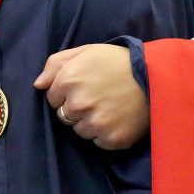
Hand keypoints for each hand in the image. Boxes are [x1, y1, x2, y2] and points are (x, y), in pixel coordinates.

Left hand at [33, 43, 149, 149]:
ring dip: (89, 122)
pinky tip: (117, 117)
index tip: (82, 86)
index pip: (51, 97)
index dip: (65, 92)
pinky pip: (97, 141)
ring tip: (108, 107)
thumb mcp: (86, 51)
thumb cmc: (117, 61)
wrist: (156, 76)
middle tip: (97, 96)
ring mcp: (95, 123)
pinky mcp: (111, 138)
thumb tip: (38, 84)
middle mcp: (78, 104)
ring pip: (79, 130)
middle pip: (63, 115)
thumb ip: (56, 64)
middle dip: (75, 108)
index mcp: (69, 79)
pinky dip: (105, 133)